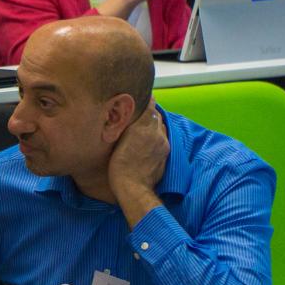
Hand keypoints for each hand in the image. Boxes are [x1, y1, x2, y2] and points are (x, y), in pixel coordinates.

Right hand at [108, 101, 168, 216]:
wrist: (133, 187)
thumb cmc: (119, 166)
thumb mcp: (118, 141)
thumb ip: (127, 124)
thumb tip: (131, 115)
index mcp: (143, 128)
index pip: (150, 106)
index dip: (147, 101)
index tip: (142, 97)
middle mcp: (156, 134)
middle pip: (156, 116)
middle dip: (149, 113)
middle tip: (139, 113)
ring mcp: (163, 145)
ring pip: (160, 128)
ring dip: (153, 126)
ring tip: (142, 129)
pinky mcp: (165, 154)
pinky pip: (163, 140)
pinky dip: (156, 138)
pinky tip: (147, 144)